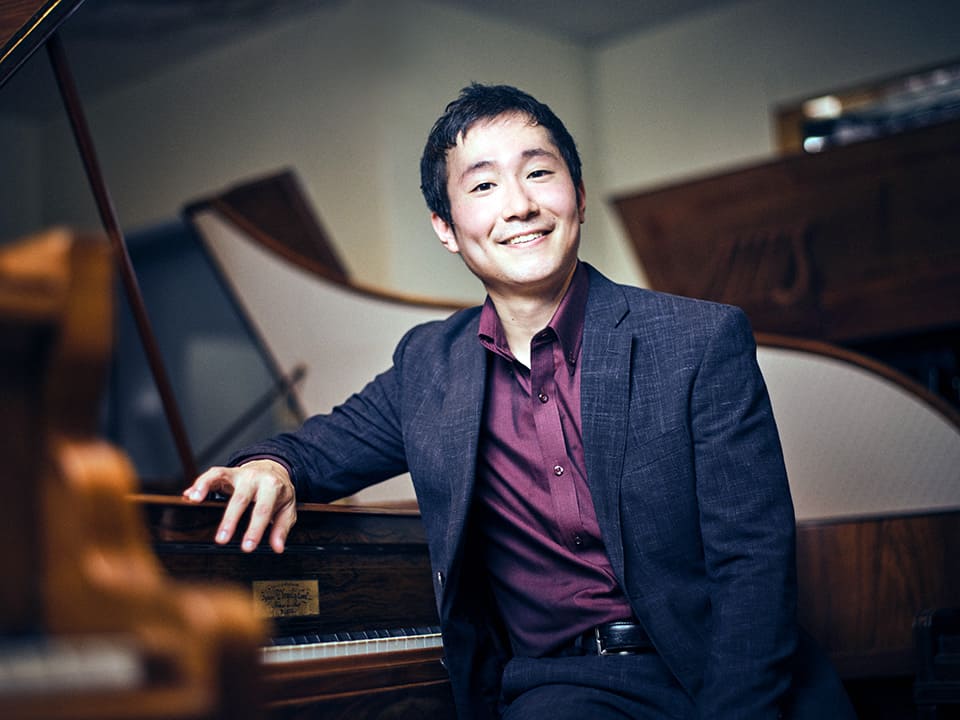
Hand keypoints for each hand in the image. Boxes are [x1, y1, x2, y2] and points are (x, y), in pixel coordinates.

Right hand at [182, 459, 296, 553]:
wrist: (274, 470)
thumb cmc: (279, 493)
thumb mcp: (287, 509)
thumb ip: (281, 528)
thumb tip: (278, 547)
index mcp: (273, 487)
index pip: (263, 510)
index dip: (255, 529)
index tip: (247, 547)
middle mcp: (256, 478)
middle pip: (241, 498)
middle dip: (230, 519)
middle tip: (221, 539)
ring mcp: (240, 472)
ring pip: (222, 477)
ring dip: (207, 489)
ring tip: (194, 500)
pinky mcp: (228, 471)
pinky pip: (212, 473)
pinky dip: (200, 482)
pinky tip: (190, 495)